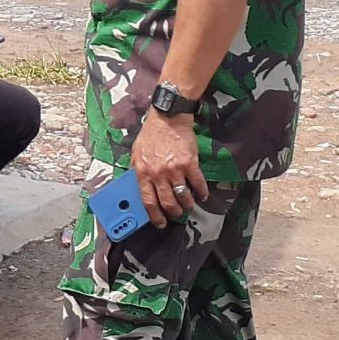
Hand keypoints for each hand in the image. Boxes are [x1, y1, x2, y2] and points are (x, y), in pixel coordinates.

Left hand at [131, 112, 207, 226]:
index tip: (160, 222)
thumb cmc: (152, 134)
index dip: (155, 216)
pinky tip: (202, 195)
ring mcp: (174, 169)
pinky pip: (198, 184)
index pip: (148, 201)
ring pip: (183, 196)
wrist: (168, 117)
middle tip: (177, 214)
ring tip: (189, 205)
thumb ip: (136, 170)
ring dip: (188, 205)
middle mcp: (158, 174)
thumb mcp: (136, 152)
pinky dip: (202, 192)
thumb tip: (137, 187)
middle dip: (173, 213)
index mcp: (143, 172)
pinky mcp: (190, 163)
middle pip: (167, 203)